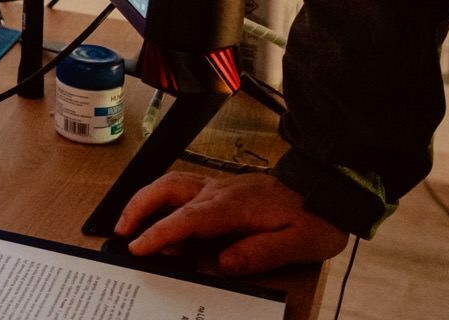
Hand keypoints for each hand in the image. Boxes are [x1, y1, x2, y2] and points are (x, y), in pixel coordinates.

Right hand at [116, 173, 349, 274]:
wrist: (328, 190)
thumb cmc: (315, 219)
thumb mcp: (297, 243)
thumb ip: (259, 253)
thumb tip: (223, 264)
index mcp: (233, 206)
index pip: (186, 219)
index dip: (158, 233)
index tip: (137, 247)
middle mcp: (219, 191)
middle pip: (167, 190)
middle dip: (138, 208)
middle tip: (119, 231)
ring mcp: (219, 186)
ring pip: (171, 184)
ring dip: (145, 199)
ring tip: (129, 223)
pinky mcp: (223, 189)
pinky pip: (183, 188)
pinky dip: (161, 198)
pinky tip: (160, 215)